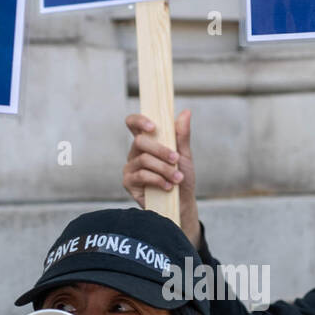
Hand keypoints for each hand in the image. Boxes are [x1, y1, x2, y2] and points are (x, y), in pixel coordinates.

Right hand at [122, 109, 198, 244]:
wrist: (182, 202)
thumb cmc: (182, 177)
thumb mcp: (185, 155)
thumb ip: (182, 135)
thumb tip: (186, 112)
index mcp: (146, 141)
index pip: (133, 123)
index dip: (139, 120)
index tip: (153, 126)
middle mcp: (135, 152)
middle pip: (140, 141)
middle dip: (161, 150)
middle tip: (176, 159)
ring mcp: (130, 167)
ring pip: (144, 160)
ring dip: (164, 168)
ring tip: (178, 178)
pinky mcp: (128, 182)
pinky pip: (141, 175)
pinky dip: (158, 180)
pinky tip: (168, 186)